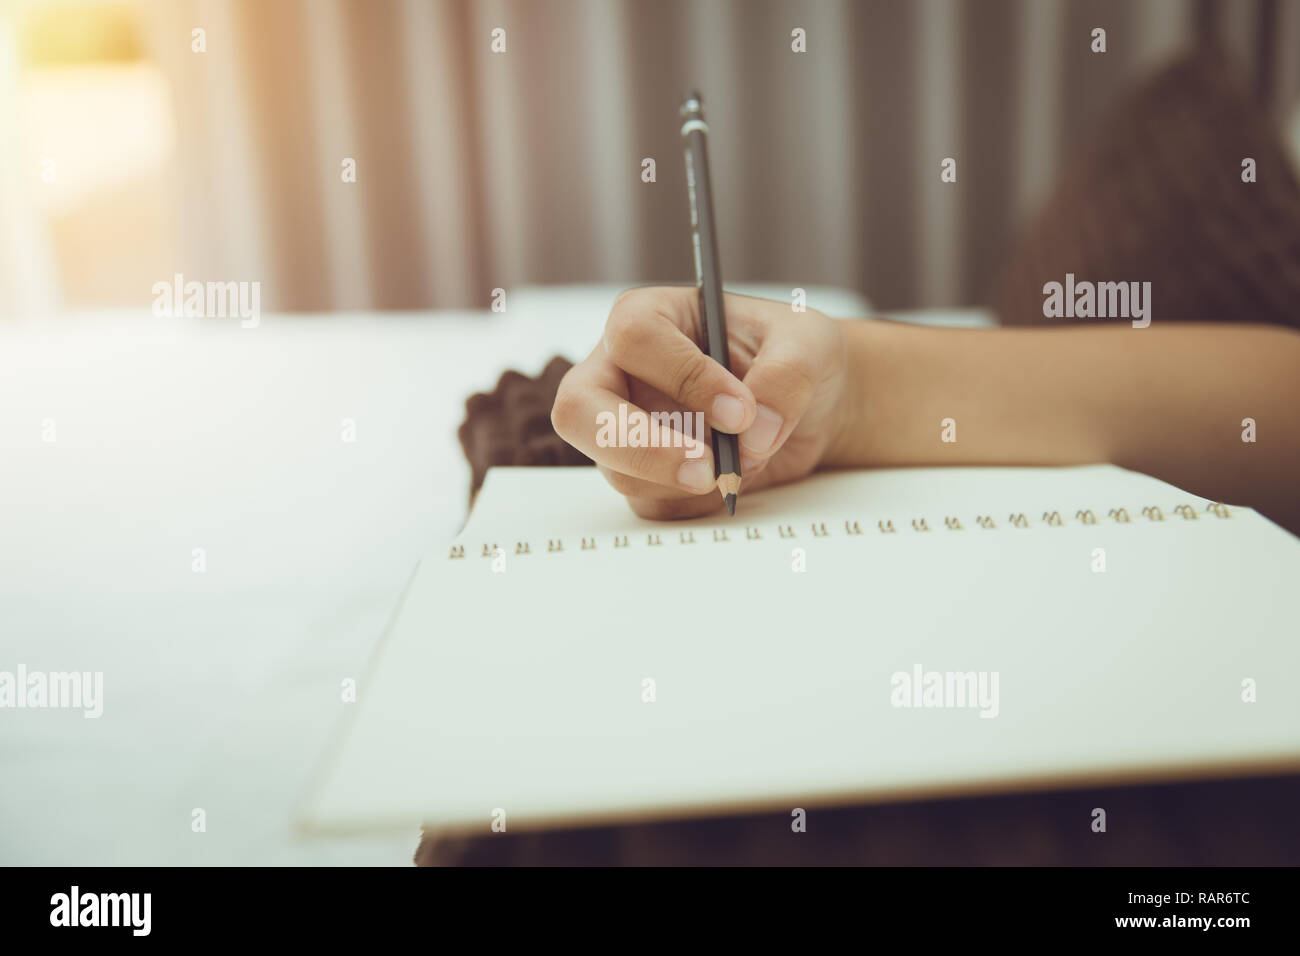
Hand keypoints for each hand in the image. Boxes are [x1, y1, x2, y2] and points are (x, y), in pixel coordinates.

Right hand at [551, 286, 850, 518]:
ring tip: (745, 464)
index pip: (634, 339)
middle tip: (707, 471)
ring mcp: (624, 428)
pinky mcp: (641, 475)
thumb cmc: (795, 356)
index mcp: (651, 316)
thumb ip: (786, 376)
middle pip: (579, 409)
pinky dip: (696, 503)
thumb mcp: (808, 344)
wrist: (810, 407)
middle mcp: (622, 372)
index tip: (740, 413)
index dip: (684, 377)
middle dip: (640, 447)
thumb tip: (753, 432)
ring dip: (683, 482)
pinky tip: (734, 478)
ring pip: (616, 469)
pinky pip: (650, 504)